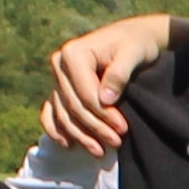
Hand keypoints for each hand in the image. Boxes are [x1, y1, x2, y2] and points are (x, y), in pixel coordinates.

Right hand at [40, 15, 165, 157]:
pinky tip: (69, 145)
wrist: (134, 37)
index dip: (103, 115)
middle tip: (116, 142)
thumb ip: (119, 74)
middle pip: (73, 106)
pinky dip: (57, 130)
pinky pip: (51, 112)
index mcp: (73, 53)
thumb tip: (105, 100)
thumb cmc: (136, 43)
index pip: (85, 93)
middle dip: (94, 127)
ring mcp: (58, 78)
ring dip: (79, 135)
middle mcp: (60, 65)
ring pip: (63, 113)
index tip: (122, 129)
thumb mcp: (133, 53)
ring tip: (100, 151)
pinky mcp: (61, 88)